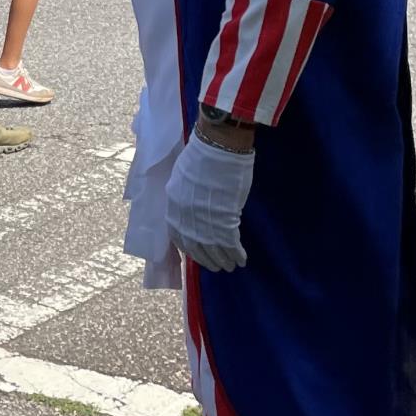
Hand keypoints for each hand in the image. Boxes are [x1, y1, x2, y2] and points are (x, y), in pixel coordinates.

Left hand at [165, 129, 255, 271]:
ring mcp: (204, 220)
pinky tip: (242, 259)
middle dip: (206, 259)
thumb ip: (185, 196)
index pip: (177, 235)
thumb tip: (192, 206)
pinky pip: (230, 245)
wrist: (217, 148)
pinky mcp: (224, 221)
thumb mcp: (183, 178)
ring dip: (222, 260)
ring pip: (213, 249)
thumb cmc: (201, 156)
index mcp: (173, 205)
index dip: (188, 248)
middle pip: (195, 246)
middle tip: (216, 267)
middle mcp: (185, 217)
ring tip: (230, 266)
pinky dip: (236, 254)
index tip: (195, 255)